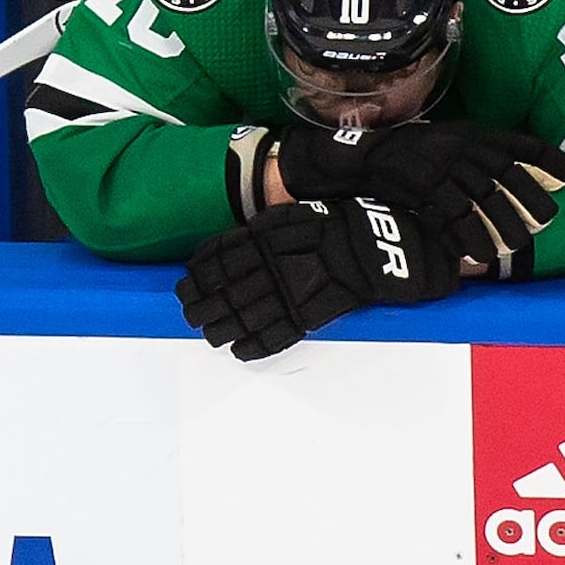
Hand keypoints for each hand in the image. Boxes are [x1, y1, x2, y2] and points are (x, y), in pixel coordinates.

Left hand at [176, 197, 460, 359]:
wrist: (379, 242)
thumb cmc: (337, 223)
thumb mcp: (296, 213)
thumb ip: (266, 227)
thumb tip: (235, 241)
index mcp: (267, 237)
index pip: (220, 258)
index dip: (199, 274)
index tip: (185, 284)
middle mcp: (273, 265)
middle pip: (226, 290)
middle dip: (202, 305)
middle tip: (190, 314)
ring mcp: (290, 291)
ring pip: (245, 315)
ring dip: (222, 327)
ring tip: (209, 335)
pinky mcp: (309, 314)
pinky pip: (276, 334)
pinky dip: (255, 346)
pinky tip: (241, 350)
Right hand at [272, 122, 564, 271]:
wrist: (367, 156)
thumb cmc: (413, 152)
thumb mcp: (449, 141)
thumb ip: (478, 153)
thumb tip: (513, 170)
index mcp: (472, 134)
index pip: (517, 142)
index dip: (546, 156)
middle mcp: (462, 147)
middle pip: (507, 173)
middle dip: (531, 196)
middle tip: (547, 219)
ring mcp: (443, 167)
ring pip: (484, 197)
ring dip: (505, 223)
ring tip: (519, 244)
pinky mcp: (425, 189)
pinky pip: (454, 215)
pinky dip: (470, 236)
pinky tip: (482, 252)